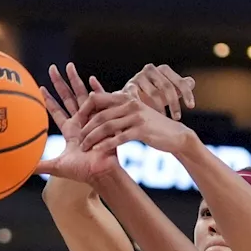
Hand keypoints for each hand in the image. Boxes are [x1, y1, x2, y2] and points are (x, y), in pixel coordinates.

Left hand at [36, 63, 120, 182]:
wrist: (101, 174)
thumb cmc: (82, 172)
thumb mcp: (56, 167)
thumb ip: (40, 165)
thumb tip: (20, 169)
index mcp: (70, 131)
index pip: (56, 112)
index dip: (48, 100)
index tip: (40, 87)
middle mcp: (80, 122)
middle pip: (68, 98)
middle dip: (60, 83)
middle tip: (53, 68)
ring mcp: (92, 119)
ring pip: (82, 95)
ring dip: (76, 80)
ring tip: (69, 66)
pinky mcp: (104, 120)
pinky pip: (100, 101)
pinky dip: (97, 90)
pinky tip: (91, 78)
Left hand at [79, 92, 197, 155]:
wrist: (175, 135)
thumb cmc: (151, 126)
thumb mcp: (135, 113)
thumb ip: (118, 109)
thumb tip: (96, 101)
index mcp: (125, 98)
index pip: (97, 99)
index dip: (84, 110)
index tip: (75, 122)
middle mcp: (130, 104)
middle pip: (100, 115)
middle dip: (86, 128)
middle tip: (77, 140)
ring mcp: (136, 116)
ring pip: (107, 126)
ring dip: (93, 138)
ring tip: (84, 148)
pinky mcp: (142, 130)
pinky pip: (119, 137)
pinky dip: (106, 145)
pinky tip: (97, 151)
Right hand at [122, 63, 194, 119]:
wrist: (129, 99)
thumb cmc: (154, 96)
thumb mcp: (168, 92)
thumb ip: (180, 87)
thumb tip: (192, 82)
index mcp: (163, 69)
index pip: (179, 81)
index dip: (187, 93)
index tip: (191, 106)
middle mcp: (150, 69)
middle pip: (167, 86)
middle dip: (174, 103)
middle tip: (177, 118)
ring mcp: (138, 77)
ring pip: (154, 93)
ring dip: (160, 108)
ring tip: (163, 119)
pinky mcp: (128, 86)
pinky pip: (141, 97)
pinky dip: (145, 108)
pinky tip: (149, 118)